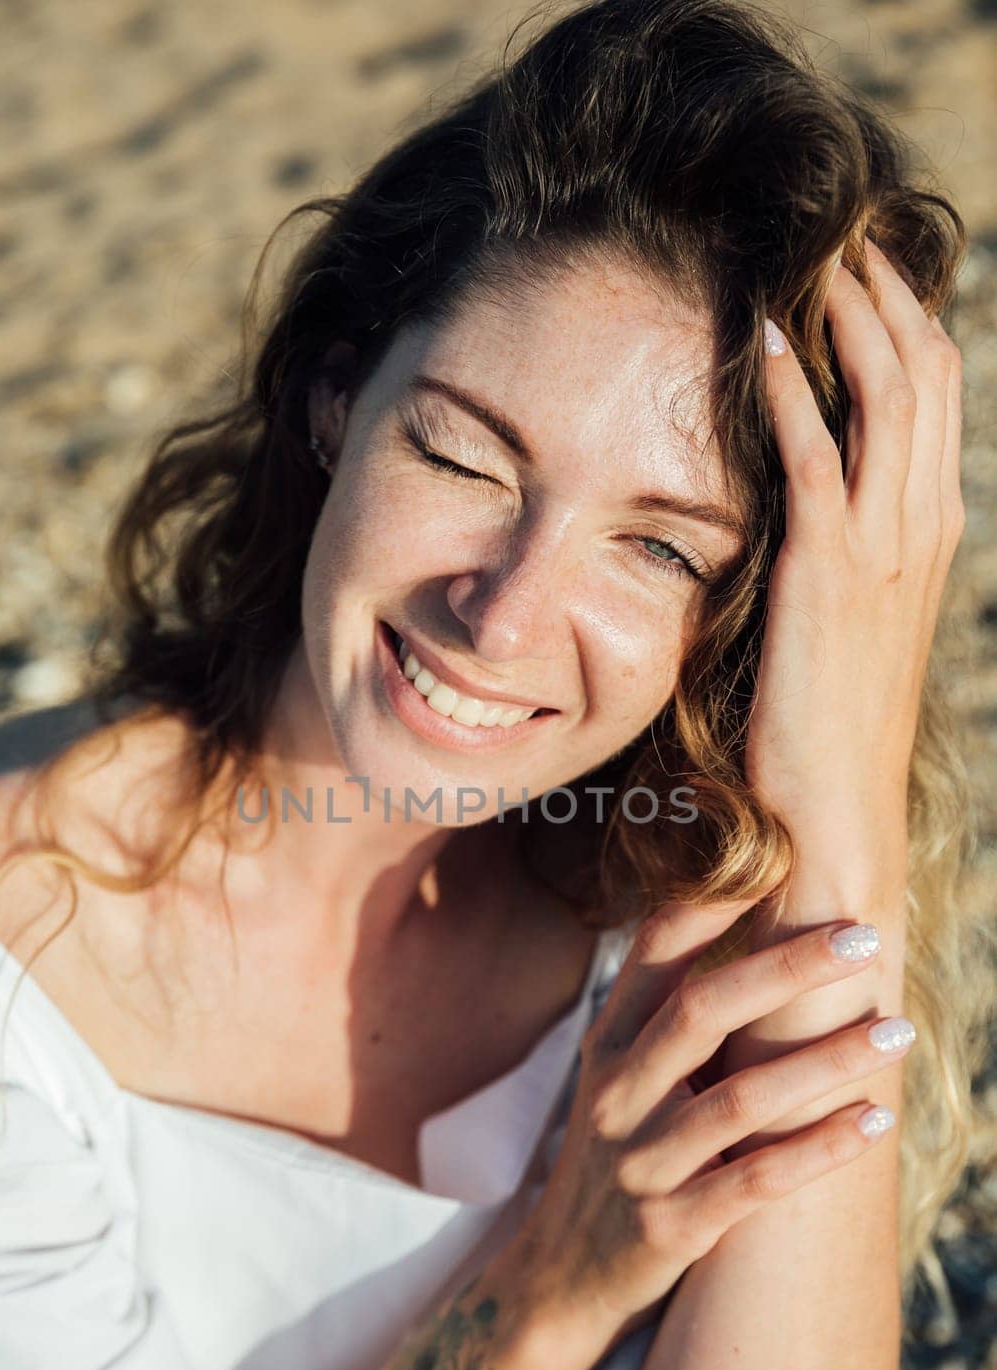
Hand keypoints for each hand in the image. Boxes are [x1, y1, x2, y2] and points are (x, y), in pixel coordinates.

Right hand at [512, 898, 911, 1356]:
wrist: (562, 1279)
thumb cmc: (616, 1159)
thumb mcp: (621, 1081)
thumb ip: (668, 1018)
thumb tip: (740, 928)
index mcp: (607, 1045)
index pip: (654, 954)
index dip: (713, 905)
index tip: (778, 865)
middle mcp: (616, 1094)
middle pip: (701, 1011)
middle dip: (787, 968)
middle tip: (863, 937)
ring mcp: (640, 1163)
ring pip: (741, 1100)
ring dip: (827, 1060)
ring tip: (897, 1030)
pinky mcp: (670, 1228)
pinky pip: (756, 1181)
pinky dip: (819, 1149)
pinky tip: (873, 1121)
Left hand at [747, 238, 963, 858]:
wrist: (836, 812)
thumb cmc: (826, 729)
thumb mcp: (848, 625)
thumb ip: (840, 556)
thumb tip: (804, 512)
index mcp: (928, 532)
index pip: (932, 397)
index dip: (904, 323)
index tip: (863, 272)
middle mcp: (920, 525)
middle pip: (924, 373)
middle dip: (887, 294)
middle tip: (844, 236)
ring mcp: (882, 545)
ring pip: (888, 393)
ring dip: (850, 315)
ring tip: (811, 257)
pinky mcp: (828, 571)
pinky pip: (815, 454)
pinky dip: (789, 389)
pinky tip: (758, 339)